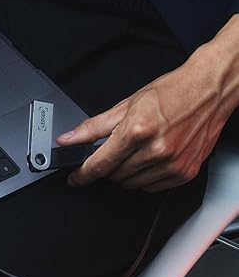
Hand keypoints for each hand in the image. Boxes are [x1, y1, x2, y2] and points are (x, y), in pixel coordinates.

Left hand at [56, 46, 238, 192]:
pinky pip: (153, 187)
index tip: (75, 178)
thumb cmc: (171, 93)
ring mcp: (173, 163)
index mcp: (137, 130)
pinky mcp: (185, 172)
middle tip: (114, 149)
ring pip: (131, 184)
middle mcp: (156, 149)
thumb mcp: (125, 105)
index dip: (82, 174)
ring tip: (135, 150)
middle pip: (114, 175)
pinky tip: (149, 159)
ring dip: (125, 173)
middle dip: (107, 166)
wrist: (208, 90)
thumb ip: (92, 127)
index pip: (100, 164)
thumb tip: (68, 139)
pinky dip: (145, 178)